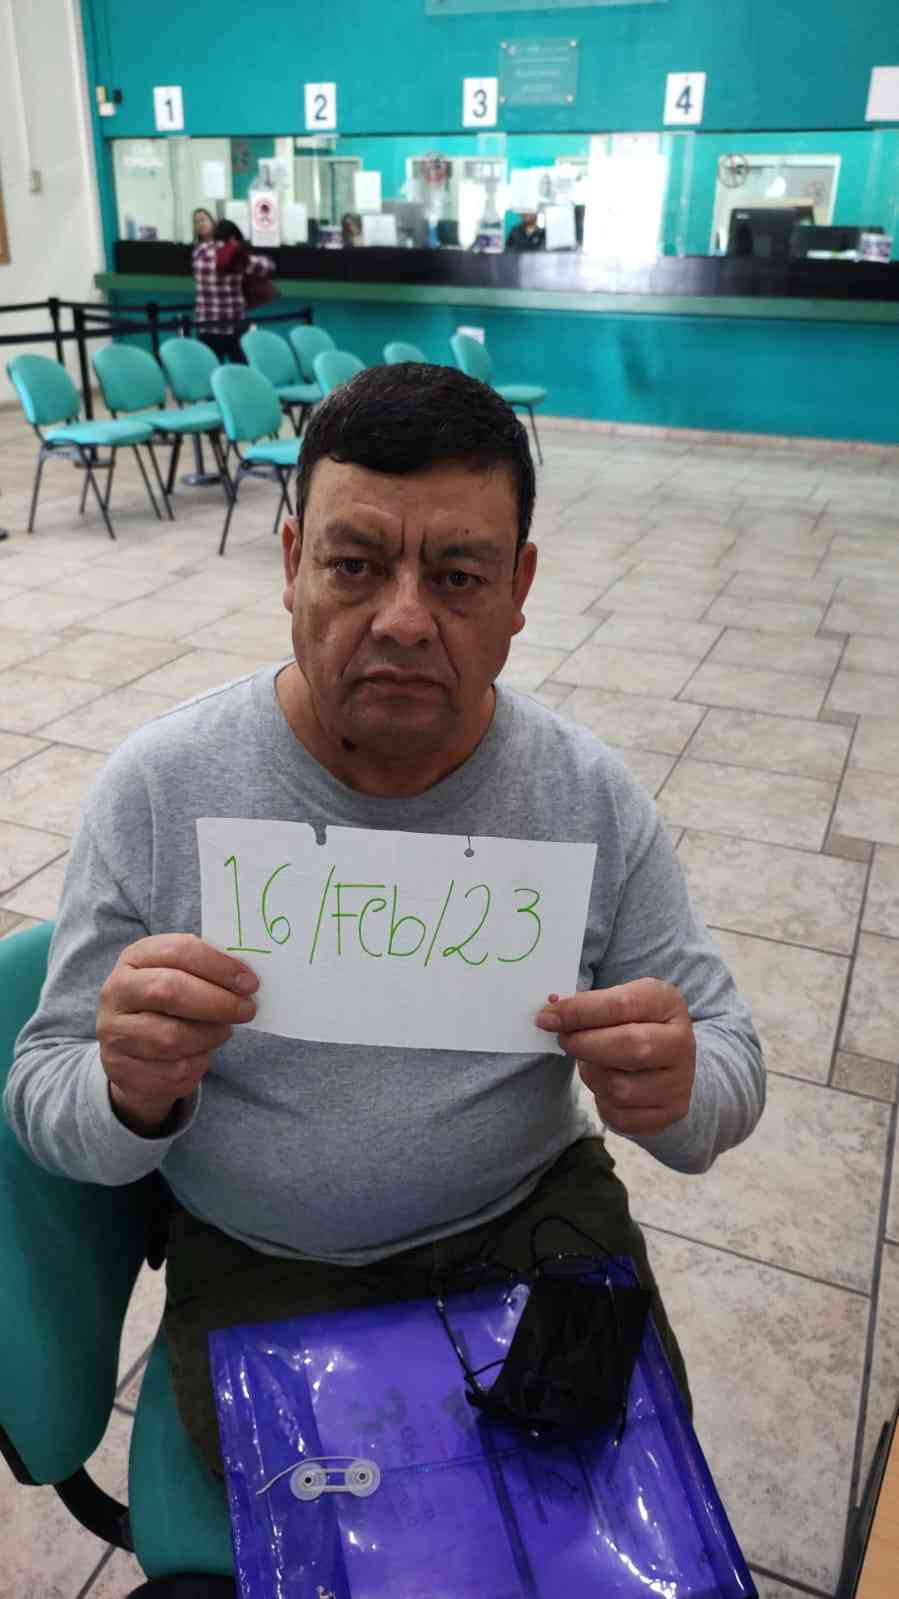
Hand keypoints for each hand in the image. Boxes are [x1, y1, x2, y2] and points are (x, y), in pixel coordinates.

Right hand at [97, 934, 258, 1135]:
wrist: (130, 1051)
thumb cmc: (166, 1005)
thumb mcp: (179, 976)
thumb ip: (206, 971)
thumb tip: (246, 978)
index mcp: (133, 958)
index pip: (177, 951)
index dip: (218, 966)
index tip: (250, 982)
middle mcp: (115, 992)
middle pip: (170, 991)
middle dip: (218, 1002)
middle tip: (247, 1009)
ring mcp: (114, 1032)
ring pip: (173, 1037)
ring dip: (210, 1036)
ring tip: (223, 1031)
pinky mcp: (121, 1069)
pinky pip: (173, 1070)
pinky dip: (198, 1064)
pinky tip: (200, 1055)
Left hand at [536, 979, 695, 1137]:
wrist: (667, 1062)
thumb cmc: (633, 1024)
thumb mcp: (619, 1002)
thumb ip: (589, 1005)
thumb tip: (551, 1014)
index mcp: (667, 1003)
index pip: (620, 1005)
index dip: (580, 1012)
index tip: (547, 1017)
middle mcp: (682, 1042)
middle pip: (628, 1047)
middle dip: (584, 1045)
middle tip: (564, 1040)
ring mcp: (680, 1081)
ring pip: (619, 1088)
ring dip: (592, 1076)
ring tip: (593, 1063)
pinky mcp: (671, 1112)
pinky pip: (622, 1116)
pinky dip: (603, 1103)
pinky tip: (607, 1085)